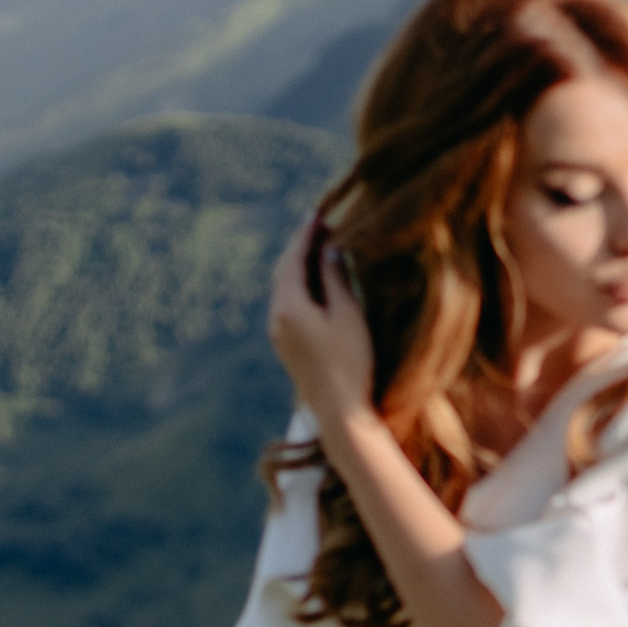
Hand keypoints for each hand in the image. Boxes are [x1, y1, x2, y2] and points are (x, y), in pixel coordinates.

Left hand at [268, 215, 374, 424]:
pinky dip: (300, 287)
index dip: (305, 235)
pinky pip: (288, 305)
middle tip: (318, 227)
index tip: (316, 214)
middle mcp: (277, 317)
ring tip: (318, 250)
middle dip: (300, 248)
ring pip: (284, 289)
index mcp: (289, 306)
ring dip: (299, 268)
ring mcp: (278, 334)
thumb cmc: (350, 362)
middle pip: (284, 272)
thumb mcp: (347, 316)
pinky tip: (315, 285)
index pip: (293, 259)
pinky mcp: (286, 347)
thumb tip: (329, 251)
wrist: (340, 413)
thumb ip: (335, 280)